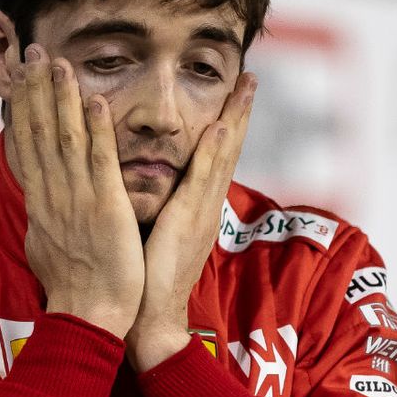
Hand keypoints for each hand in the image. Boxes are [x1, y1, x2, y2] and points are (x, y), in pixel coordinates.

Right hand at [7, 43, 144, 338]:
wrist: (90, 317)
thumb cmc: (74, 288)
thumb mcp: (45, 246)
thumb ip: (44, 218)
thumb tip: (36, 203)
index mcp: (42, 203)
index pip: (28, 145)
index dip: (23, 108)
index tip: (20, 77)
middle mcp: (53, 195)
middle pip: (40, 133)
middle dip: (35, 90)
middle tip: (32, 52)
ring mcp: (78, 200)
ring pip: (66, 139)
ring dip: (61, 98)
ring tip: (58, 63)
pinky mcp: (106, 208)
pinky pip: (100, 162)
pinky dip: (97, 130)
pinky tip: (95, 100)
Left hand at [127, 72, 256, 370]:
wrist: (150, 319)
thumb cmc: (145, 280)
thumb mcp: (157, 234)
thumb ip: (162, 207)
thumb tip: (155, 186)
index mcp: (197, 207)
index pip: (216, 156)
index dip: (228, 123)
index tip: (234, 93)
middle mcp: (205, 205)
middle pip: (228, 149)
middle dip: (240, 112)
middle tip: (251, 77)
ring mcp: (201, 213)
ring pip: (221, 157)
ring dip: (234, 119)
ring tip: (244, 87)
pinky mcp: (188, 222)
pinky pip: (202, 181)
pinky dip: (212, 153)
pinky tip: (218, 127)